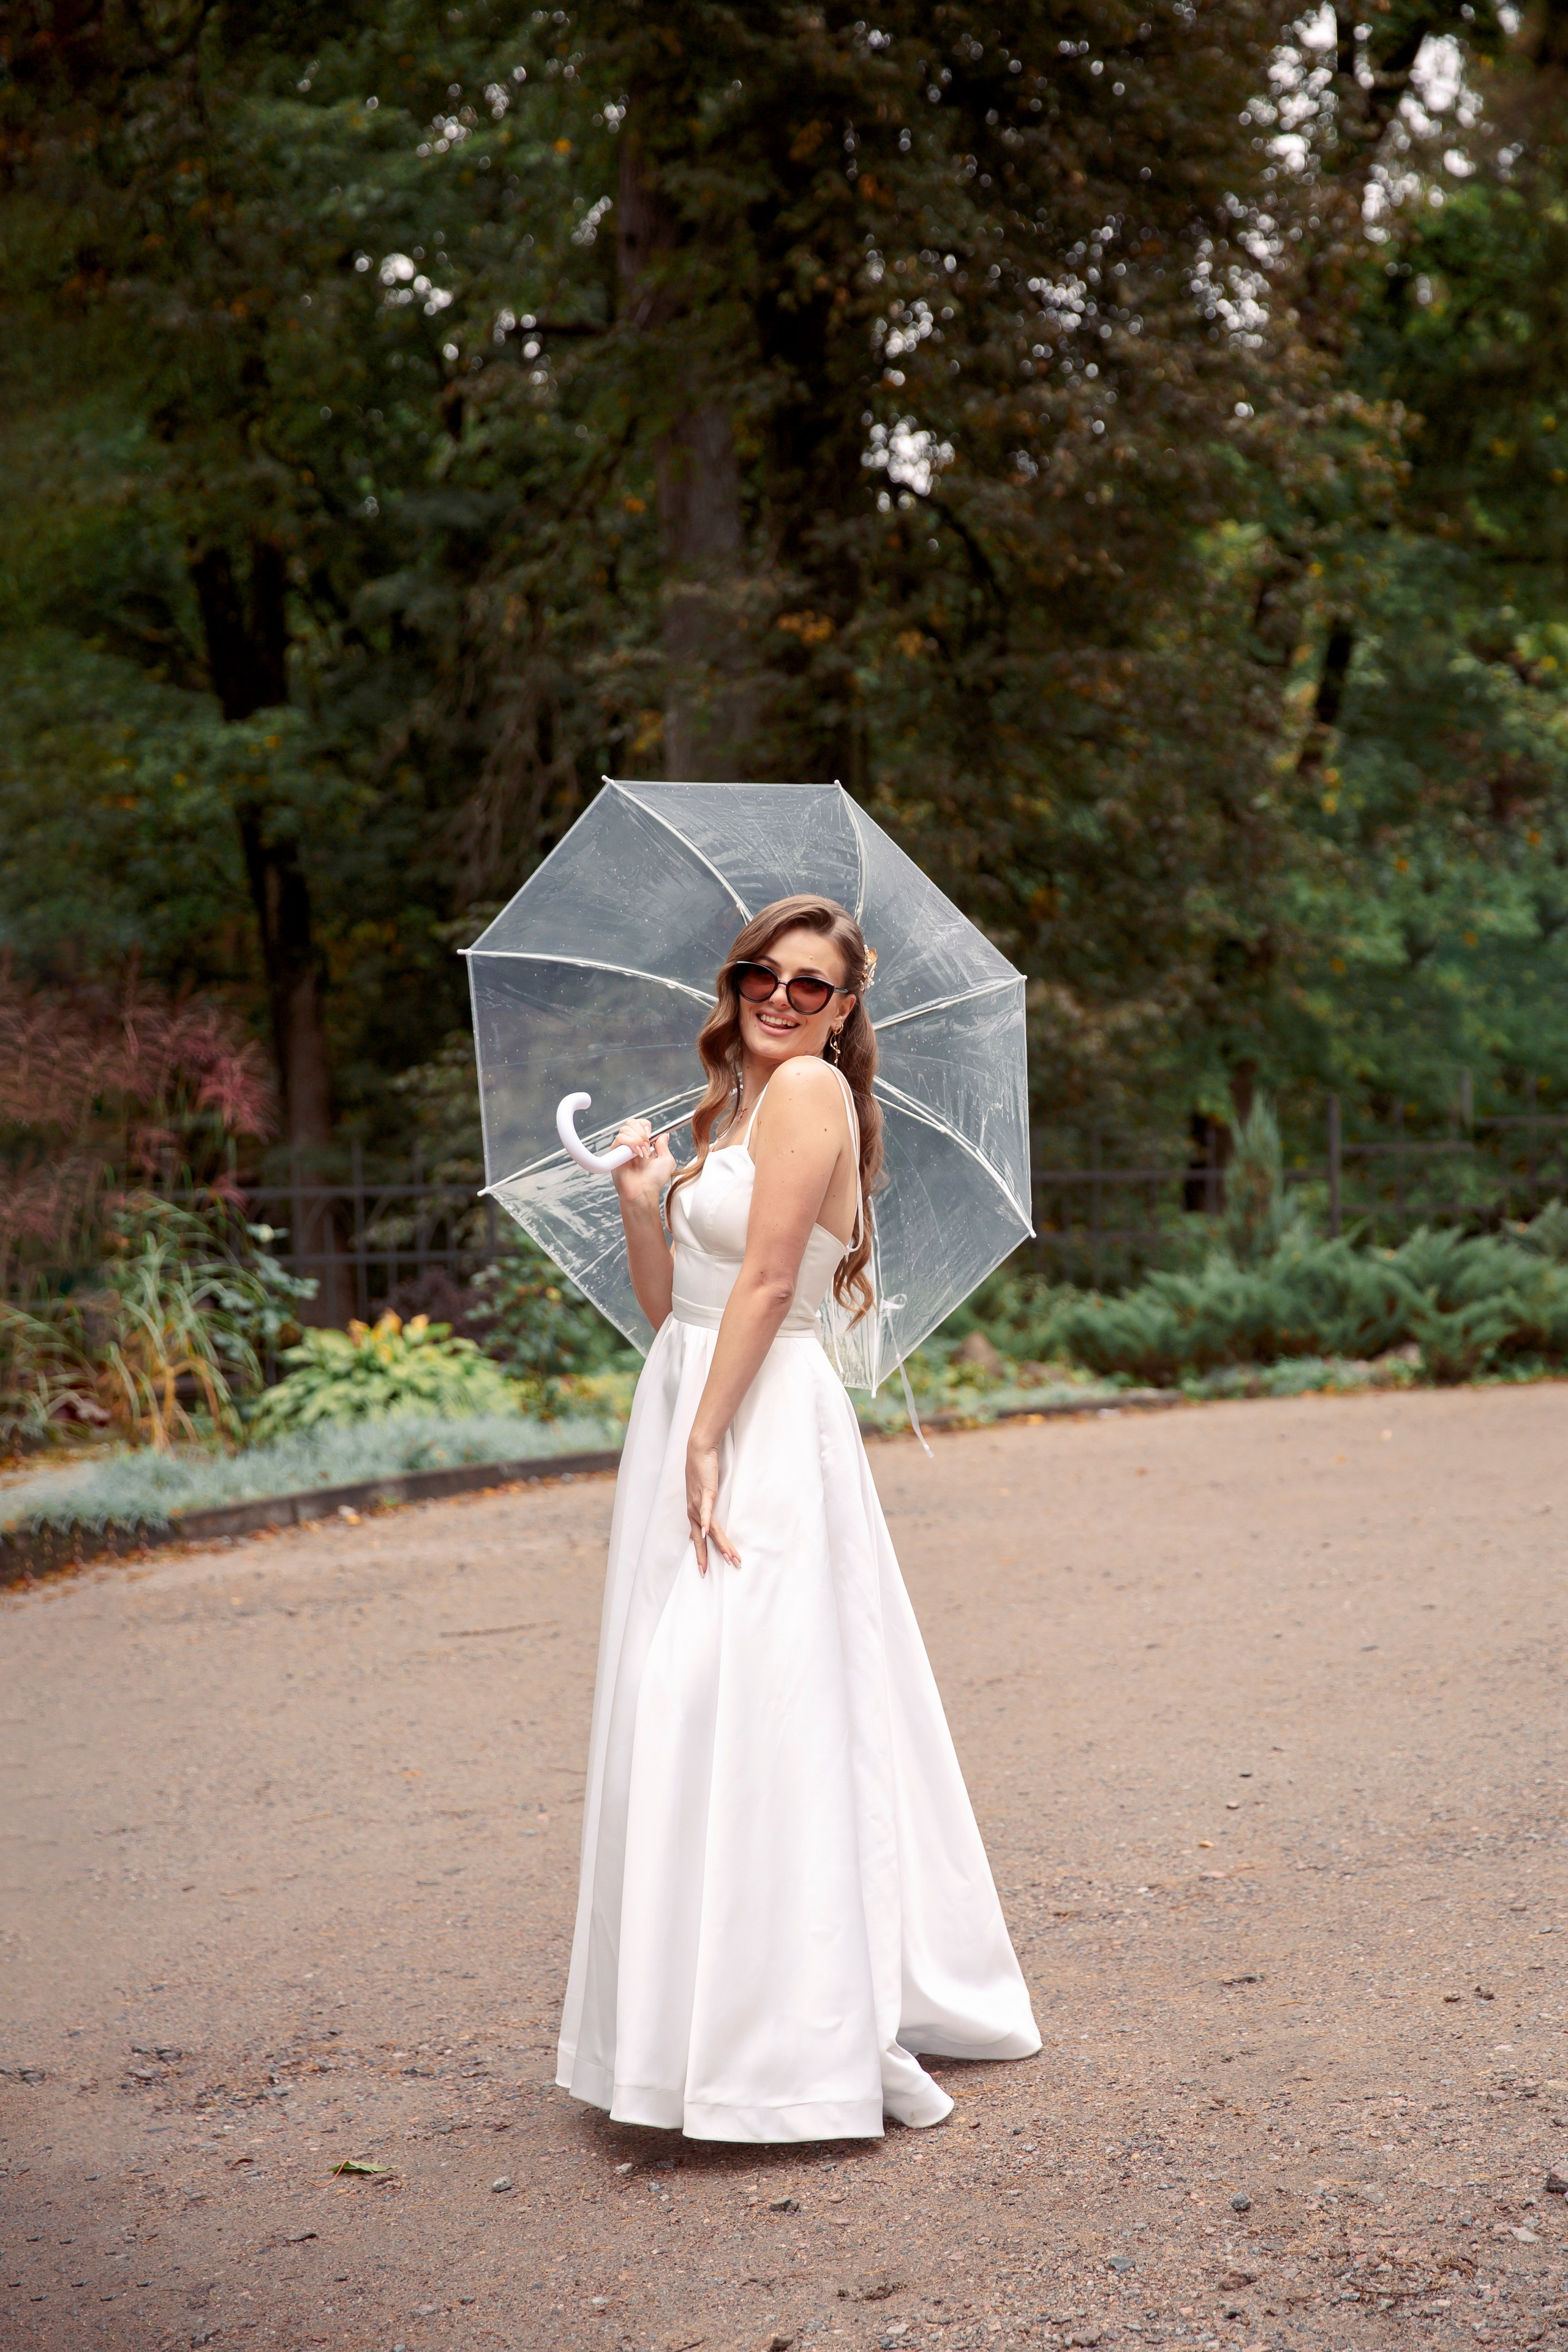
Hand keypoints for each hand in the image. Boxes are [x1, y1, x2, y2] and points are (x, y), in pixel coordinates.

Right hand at [611, 1119, 674, 1209]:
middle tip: (647, 1145)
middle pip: (631, 1123)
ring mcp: (623, 1149)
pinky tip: (635, 1154)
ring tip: (641, 1153)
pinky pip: (620, 1138)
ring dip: (637, 1139)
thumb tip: (663, 1135)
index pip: (640, 1125)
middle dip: (641, 1131)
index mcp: (643, 1145)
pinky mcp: (614, 1154)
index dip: (645, 1126)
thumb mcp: (667, 1161)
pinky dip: (630, 1143)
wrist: (643, 1192)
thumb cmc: (654, 1180)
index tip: (651, 1136)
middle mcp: (632, 1145)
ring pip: (625, 1129)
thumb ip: (664, 1146)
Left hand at [685, 1434, 739, 1575]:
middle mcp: (693, 1511)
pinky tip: (709, 1533)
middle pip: (704, 1539)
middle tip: (711, 1573)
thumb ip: (702, 1511)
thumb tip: (702, 1527)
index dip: (701, 1554)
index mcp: (693, 1514)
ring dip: (719, 1544)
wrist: (698, 1452)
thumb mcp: (700, 1495)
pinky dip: (707, 1522)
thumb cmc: (701, 1472)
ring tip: (728, 1557)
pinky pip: (706, 1511)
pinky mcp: (705, 1493)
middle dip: (708, 1556)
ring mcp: (698, 1503)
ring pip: (710, 1529)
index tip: (703, 1570)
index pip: (698, 1539)